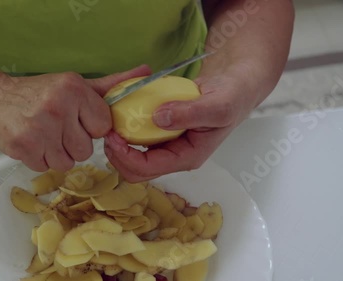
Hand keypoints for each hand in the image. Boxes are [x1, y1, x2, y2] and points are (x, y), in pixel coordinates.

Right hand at [0, 65, 150, 171]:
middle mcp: (58, 106)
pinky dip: (40, 160)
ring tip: (43, 135)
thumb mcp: (74, 85)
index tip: (76, 119)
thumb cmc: (37, 95)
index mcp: (74, 88)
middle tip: (56, 128)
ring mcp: (40, 128)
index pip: (103, 126)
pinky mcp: (24, 146)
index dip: (90, 127)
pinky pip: (47, 167)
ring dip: (56, 154)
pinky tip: (32, 143)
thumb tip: (146, 73)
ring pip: (68, 162)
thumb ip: (111, 85)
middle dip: (73, 143)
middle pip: (86, 149)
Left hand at [104, 65, 259, 181]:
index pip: (148, 168)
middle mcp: (175, 156)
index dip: (126, 156)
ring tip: (109, 123)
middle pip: (137, 170)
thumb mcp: (217, 105)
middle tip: (106, 130)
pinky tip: (120, 114)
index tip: (112, 135)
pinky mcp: (163, 134)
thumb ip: (189, 113)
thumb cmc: (231, 97)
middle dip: (117, 155)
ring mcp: (168, 146)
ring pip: (134, 157)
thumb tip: (158, 118)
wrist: (235, 87)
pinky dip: (126, 131)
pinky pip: (138, 140)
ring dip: (118, 144)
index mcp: (187, 157)